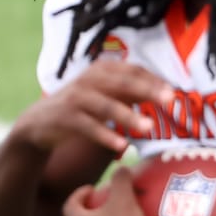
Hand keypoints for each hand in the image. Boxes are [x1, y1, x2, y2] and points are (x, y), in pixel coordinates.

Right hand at [10, 60, 172, 155]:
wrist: (40, 121)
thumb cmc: (83, 106)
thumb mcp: (108, 93)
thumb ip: (133, 92)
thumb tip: (169, 94)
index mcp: (103, 69)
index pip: (134, 70)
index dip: (155, 80)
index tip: (175, 92)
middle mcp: (89, 79)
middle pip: (123, 83)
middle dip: (148, 91)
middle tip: (170, 101)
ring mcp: (75, 98)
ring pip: (106, 106)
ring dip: (129, 117)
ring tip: (149, 128)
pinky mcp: (64, 117)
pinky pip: (88, 127)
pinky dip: (105, 136)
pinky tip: (122, 146)